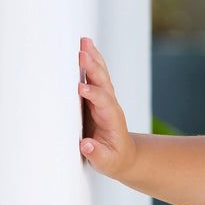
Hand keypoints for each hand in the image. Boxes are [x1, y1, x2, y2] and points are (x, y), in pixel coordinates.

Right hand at [78, 36, 134, 178]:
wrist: (122, 154)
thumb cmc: (112, 159)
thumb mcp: (107, 162)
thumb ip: (98, 155)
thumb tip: (87, 145)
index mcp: (112, 120)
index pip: (104, 103)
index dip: (94, 95)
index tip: (81, 88)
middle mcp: (109, 105)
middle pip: (103, 84)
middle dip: (93, 69)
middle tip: (82, 54)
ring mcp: (104, 98)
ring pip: (100, 76)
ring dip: (93, 59)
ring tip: (84, 41)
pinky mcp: (96, 96)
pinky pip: (94, 75)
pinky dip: (90, 61)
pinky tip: (85, 46)